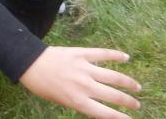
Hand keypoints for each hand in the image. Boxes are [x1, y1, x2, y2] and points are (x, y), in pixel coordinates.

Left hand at [18, 47, 139, 118]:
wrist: (29, 62)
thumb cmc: (42, 85)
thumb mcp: (61, 101)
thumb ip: (80, 104)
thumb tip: (98, 108)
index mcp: (78, 101)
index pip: (106, 114)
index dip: (121, 118)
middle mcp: (85, 86)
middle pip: (114, 96)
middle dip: (128, 101)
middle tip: (137, 104)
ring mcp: (84, 69)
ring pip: (113, 76)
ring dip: (128, 82)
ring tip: (137, 87)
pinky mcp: (81, 53)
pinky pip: (102, 54)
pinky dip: (115, 55)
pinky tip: (126, 57)